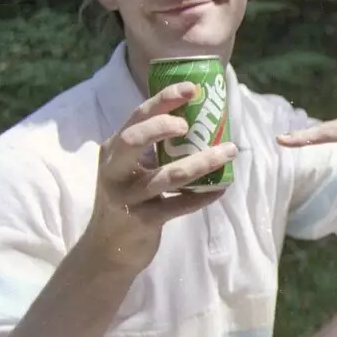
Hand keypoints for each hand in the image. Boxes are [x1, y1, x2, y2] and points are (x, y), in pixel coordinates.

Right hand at [83, 82, 236, 271]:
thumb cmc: (128, 198)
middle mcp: (114, 170)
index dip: (163, 100)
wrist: (107, 248)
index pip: (136, 117)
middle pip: (133, 140)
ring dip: (201, 162)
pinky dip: (201, 196)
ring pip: (166, 176)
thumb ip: (154, 148)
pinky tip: (221, 188)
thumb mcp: (132, 168)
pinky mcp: (141, 221)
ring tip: (228, 152)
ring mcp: (126, 196)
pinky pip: (176, 206)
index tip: (191, 88)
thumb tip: (201, 122)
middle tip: (190, 124)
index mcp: (114, 150)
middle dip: (162, 127)